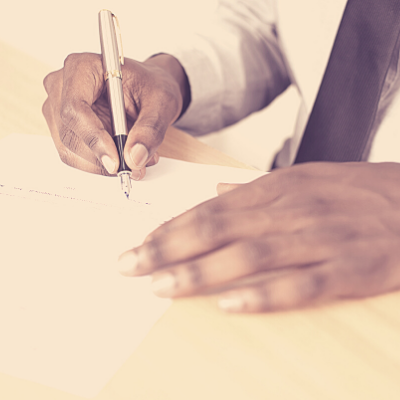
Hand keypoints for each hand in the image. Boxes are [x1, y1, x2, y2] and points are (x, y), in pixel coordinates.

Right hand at [42, 53, 189, 179]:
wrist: (147, 90)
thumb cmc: (150, 87)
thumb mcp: (161, 103)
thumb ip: (150, 129)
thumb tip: (134, 158)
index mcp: (81, 67)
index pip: (75, 108)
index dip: (94, 138)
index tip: (116, 162)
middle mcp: (61, 87)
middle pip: (70, 134)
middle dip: (102, 158)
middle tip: (135, 167)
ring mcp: (58, 109)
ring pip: (70, 150)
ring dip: (104, 164)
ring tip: (137, 160)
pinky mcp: (65, 129)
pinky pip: (76, 157)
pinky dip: (101, 164)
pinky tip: (124, 157)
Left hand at [117, 162, 399, 311]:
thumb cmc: (353, 190)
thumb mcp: (302, 178)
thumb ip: (255, 188)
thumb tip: (217, 190)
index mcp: (277, 188)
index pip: (210, 209)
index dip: (171, 227)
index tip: (139, 244)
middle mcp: (290, 210)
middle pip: (217, 229)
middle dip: (168, 248)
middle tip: (129, 265)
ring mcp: (319, 239)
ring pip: (249, 255)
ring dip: (201, 272)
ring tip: (161, 286)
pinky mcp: (348, 268)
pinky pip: (300, 284)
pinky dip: (264, 295)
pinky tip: (230, 305)